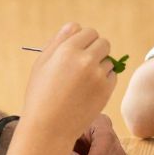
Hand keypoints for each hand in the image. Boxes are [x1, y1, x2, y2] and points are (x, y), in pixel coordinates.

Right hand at [22, 23, 116, 146]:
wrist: (49, 128)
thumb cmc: (41, 95)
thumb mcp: (41, 64)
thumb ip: (58, 42)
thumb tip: (74, 26)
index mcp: (67, 50)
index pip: (88, 31)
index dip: (84, 40)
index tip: (78, 50)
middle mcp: (85, 59)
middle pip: (103, 42)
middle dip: (96, 50)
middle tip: (85, 63)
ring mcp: (98, 75)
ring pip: (109, 60)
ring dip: (100, 66)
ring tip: (82, 81)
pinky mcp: (107, 89)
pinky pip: (112, 75)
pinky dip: (105, 79)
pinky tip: (89, 90)